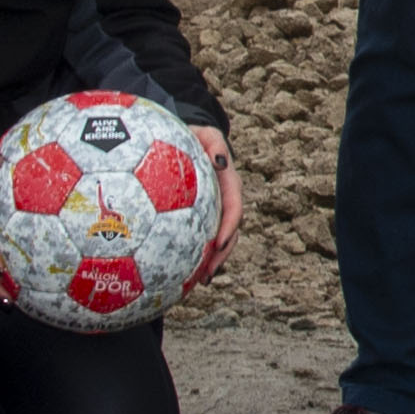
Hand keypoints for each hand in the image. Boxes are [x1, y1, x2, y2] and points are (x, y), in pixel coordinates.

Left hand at [188, 132, 245, 292]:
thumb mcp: (203, 133)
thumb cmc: (190, 135)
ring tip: (201, 281)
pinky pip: (200, 237)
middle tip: (208, 273)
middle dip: (222, 254)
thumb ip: (214, 141)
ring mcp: (212, 210)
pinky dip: (196, 255)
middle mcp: (223, 199)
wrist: (180, 140)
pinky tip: (182, 272)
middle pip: (230, 231)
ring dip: (213, 261)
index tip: (219, 242)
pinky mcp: (199, 217)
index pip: (234, 207)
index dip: (230, 226)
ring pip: (219, 239)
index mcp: (227, 182)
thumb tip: (220, 162)